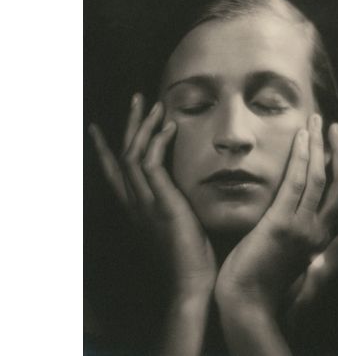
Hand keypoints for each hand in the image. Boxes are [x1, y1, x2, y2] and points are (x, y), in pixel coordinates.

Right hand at [88, 93, 215, 295]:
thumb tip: (182, 195)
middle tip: (135, 99)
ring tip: (152, 103)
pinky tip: (168, 126)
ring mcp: (145, 203)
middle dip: (127, 125)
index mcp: (136, 209)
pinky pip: (152, 164)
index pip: (116, 173)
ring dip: (142, 126)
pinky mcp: (161, 203)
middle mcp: (135, 203)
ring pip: (133, 154)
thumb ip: (171, 208)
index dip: (106, 150)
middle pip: (122, 156)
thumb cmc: (188, 260)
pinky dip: (158, 142)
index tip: (99, 130)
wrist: (191, 285)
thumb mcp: (174, 228)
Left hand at [215, 114, 337, 354]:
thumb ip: (321, 248)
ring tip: (320, 122)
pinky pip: (295, 184)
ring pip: (322, 180)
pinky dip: (301, 158)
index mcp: (323, 241)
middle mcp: (319, 234)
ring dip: (323, 147)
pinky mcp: (279, 226)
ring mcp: (301, 229)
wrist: (247, 306)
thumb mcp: (302, 267)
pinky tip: (302, 138)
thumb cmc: (269, 286)